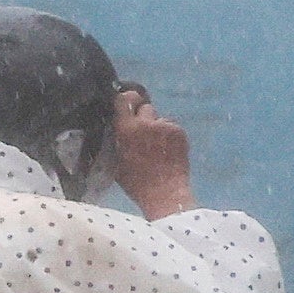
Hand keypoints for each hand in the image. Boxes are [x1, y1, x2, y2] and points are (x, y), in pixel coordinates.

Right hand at [106, 84, 193, 217]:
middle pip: (145, 107)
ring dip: (157, 127)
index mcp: (126, 129)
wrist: (165, 193)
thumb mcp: (115, 160)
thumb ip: (114, 139)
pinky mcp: (179, 131)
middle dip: (143, 117)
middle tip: (144, 133)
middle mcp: (146, 123)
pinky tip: (168, 151)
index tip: (128, 103)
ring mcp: (165, 126)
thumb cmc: (136, 182)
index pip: (124, 99)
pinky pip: (171, 126)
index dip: (126, 99)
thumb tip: (114, 125)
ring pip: (159, 118)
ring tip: (158, 147)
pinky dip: (170, 135)